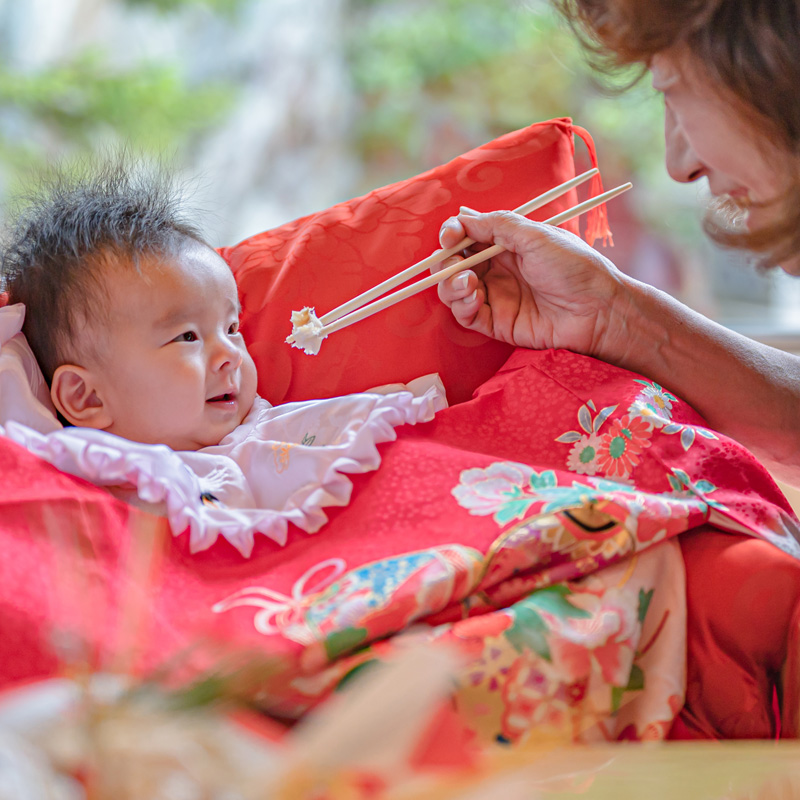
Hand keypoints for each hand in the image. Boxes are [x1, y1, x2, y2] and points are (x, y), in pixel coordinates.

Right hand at [434, 209, 627, 358]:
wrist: (598, 309)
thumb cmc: (574, 267)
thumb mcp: (535, 235)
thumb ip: (496, 225)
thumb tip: (462, 215)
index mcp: (505, 244)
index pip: (466, 236)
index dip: (452, 234)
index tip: (450, 236)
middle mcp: (496, 269)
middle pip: (453, 264)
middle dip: (445, 262)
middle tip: (455, 263)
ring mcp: (495, 297)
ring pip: (453, 290)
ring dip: (451, 284)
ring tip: (468, 282)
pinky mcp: (496, 323)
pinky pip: (465, 316)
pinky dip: (462, 306)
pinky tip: (475, 297)